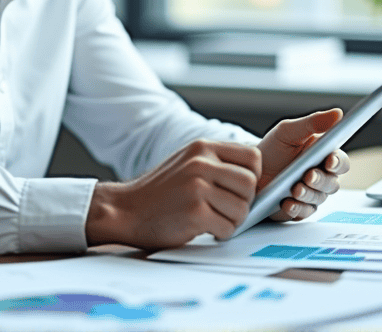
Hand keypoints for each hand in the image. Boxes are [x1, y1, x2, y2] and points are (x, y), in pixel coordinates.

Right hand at [85, 140, 260, 248]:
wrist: (126, 210)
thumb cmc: (159, 192)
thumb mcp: (187, 162)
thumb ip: (217, 163)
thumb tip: (255, 176)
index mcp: (202, 147)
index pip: (253, 157)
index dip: (253, 176)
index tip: (239, 189)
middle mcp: (201, 163)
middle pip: (250, 184)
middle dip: (244, 202)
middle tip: (225, 208)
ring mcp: (197, 187)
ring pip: (242, 209)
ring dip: (232, 221)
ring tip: (212, 218)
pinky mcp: (195, 212)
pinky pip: (228, 228)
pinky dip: (220, 234)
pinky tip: (202, 228)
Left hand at [256, 109, 349, 221]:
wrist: (249, 170)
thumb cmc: (271, 150)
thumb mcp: (288, 131)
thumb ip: (312, 123)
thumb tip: (337, 113)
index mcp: (322, 156)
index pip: (340, 162)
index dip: (337, 162)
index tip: (330, 160)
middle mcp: (320, 177)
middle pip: (332, 183)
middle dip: (320, 180)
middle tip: (308, 175)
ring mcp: (311, 195)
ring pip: (319, 198)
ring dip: (307, 193)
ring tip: (294, 189)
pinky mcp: (298, 209)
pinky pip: (303, 212)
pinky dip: (296, 208)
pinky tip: (287, 203)